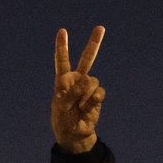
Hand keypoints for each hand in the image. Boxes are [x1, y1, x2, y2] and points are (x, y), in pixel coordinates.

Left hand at [51, 26, 105, 153]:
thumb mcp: (61, 106)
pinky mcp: (98, 96)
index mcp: (63, 80)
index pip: (62, 61)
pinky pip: (99, 93)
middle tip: (101, 28)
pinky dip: (93, 102)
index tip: (63, 31)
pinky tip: (87, 109)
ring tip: (79, 106)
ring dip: (84, 96)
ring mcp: (88, 87)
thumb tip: (89, 83)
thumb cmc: (63, 119)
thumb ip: (72, 93)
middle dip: (94, 43)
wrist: (75, 134)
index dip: (62, 47)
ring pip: (92, 82)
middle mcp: (77, 80)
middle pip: (87, 59)